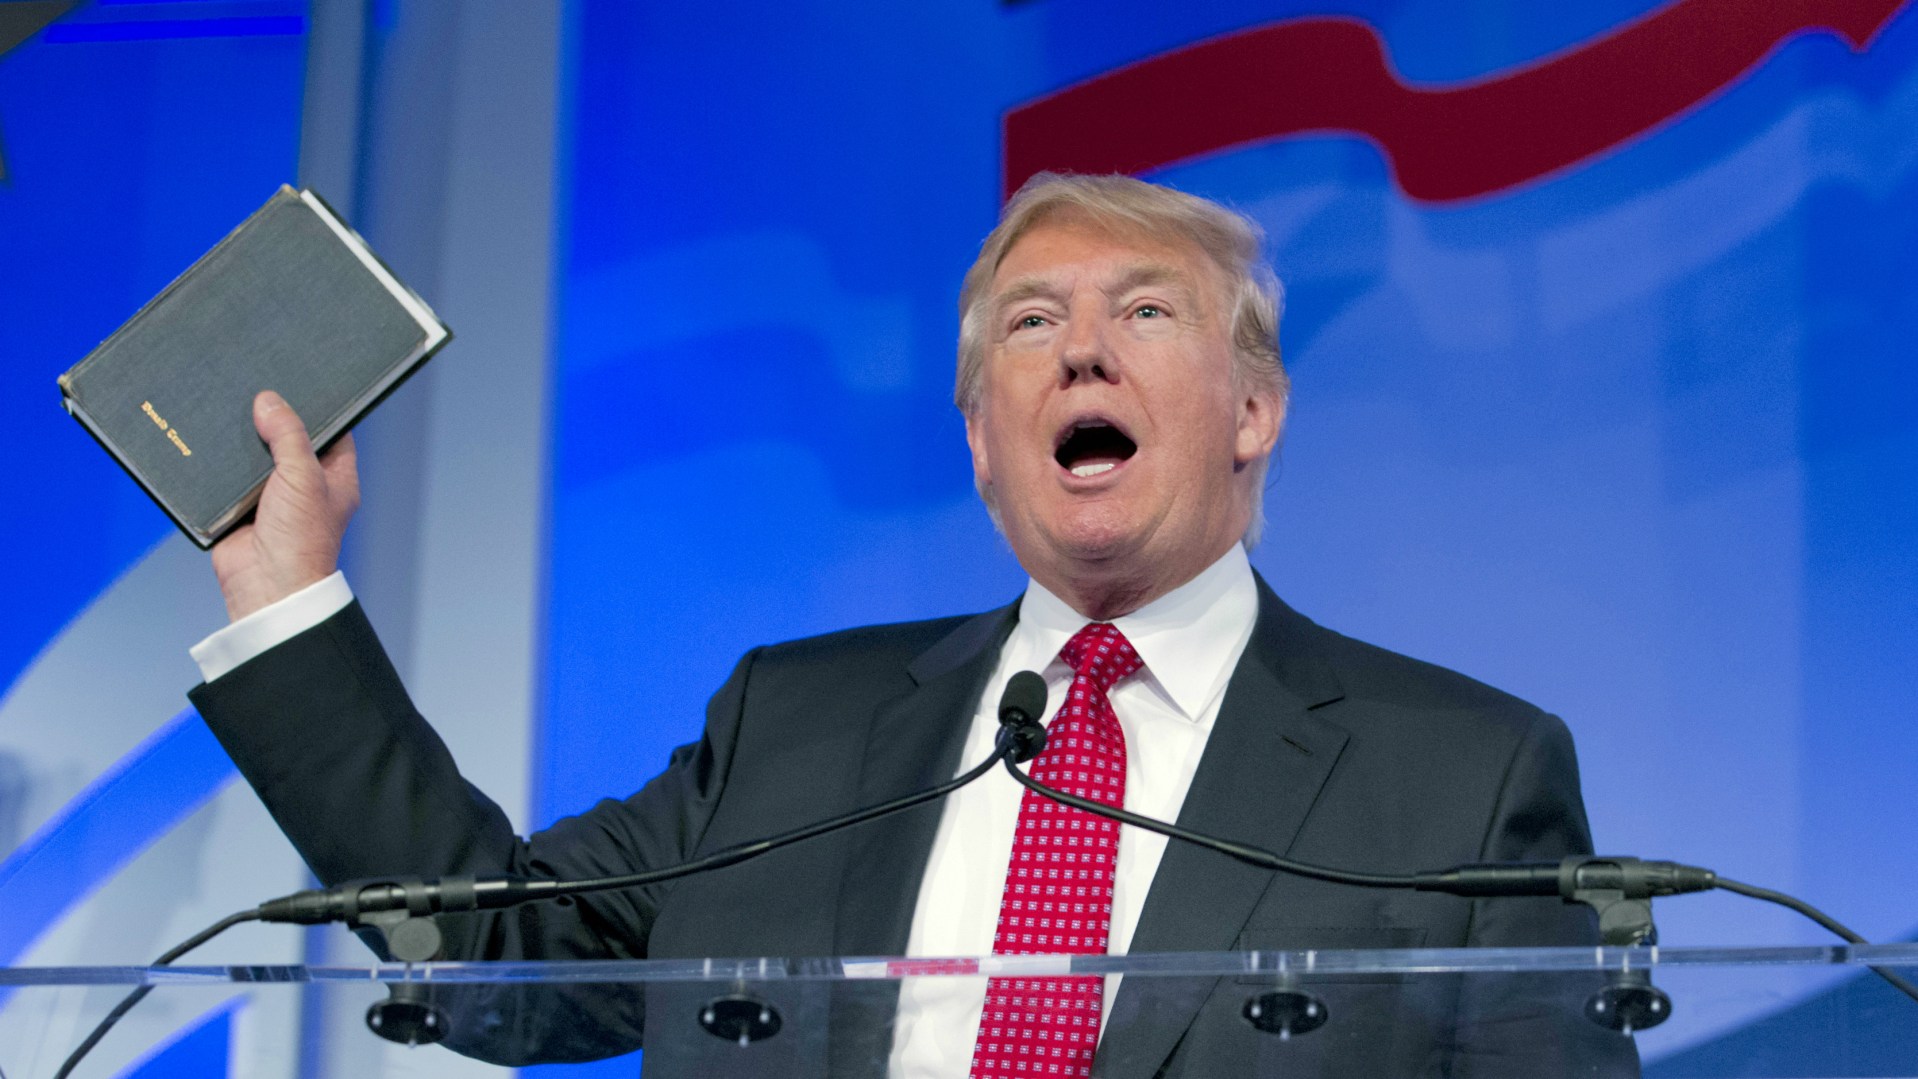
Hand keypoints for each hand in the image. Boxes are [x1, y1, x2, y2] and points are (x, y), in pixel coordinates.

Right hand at [210, 391, 360, 621]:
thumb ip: (289, 435)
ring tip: (224, 401)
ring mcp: (271, 496)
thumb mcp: (303, 476)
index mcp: (334, 476)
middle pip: (287, 440)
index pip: (331, 432)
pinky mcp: (238, 507)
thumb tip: (268, 401)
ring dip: (240, 439)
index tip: (298, 379)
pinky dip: (216, 462)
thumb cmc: (301, 539)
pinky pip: (226, 477)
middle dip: (271, 419)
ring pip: (254, 457)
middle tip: (253, 383)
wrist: (267, 587)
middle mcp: (305, 484)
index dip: (317, 407)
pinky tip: (203, 435)